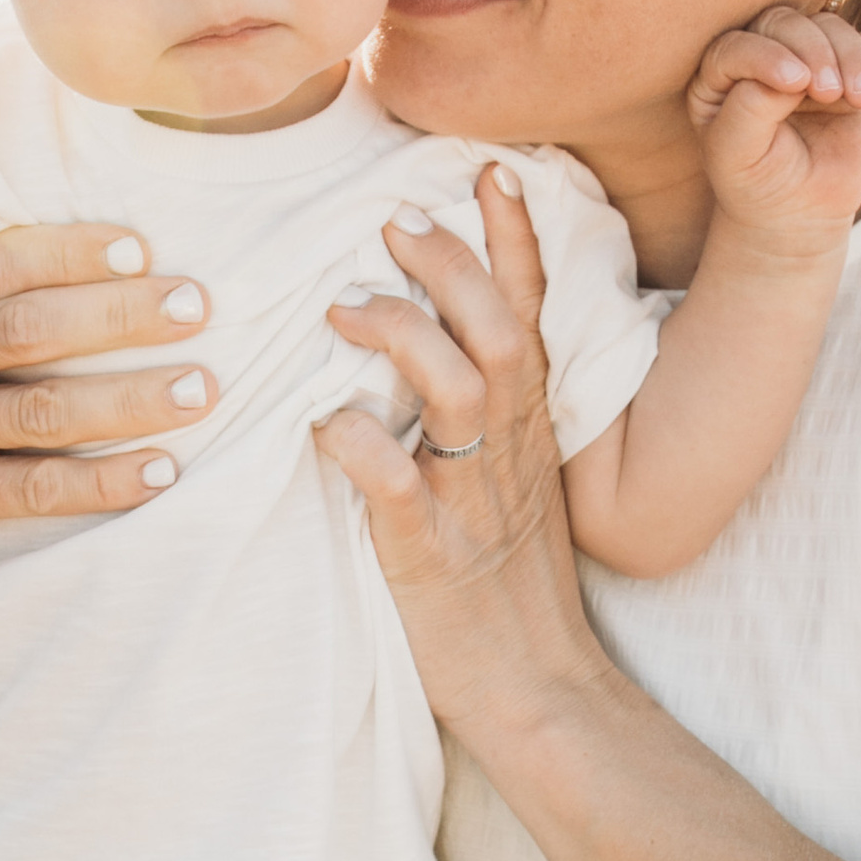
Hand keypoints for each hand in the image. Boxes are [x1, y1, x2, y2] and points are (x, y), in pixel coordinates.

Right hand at [0, 222, 218, 588]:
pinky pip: (31, 490)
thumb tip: (111, 258)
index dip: (68, 251)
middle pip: (26, 328)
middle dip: (119, 315)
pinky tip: (162, 471)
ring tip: (201, 389)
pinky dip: (102, 482)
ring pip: (41, 410)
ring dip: (129, 399)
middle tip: (199, 306)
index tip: (143, 247)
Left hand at [317, 165, 609, 745]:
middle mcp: (509, 451)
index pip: (531, 313)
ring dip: (401, 334)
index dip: (512, 239)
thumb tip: (431, 348)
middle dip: (448, 263)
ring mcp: (472, 499)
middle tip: (393, 221)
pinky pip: (395, 486)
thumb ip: (483, 418)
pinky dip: (355, 446)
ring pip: (457, 387)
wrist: (539, 690)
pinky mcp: (430, 554)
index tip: (487, 170)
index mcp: (529, 429)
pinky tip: (320, 425)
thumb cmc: (513, 587)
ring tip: (343, 308)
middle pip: (498, 328)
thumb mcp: (514, 487)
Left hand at [688, 3, 860, 260]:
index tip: (796, 85)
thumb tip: (791, 70)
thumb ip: (751, 107)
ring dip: (853, 58)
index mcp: (717, 74)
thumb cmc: (757, 182)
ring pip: (831, 27)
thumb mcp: (737, 154)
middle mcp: (759, 54)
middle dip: (815, 51)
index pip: (737, 44)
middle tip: (830, 93)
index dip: (768, 55)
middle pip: (786, 22)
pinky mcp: (845, 68)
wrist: (798, 211)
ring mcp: (804, 58)